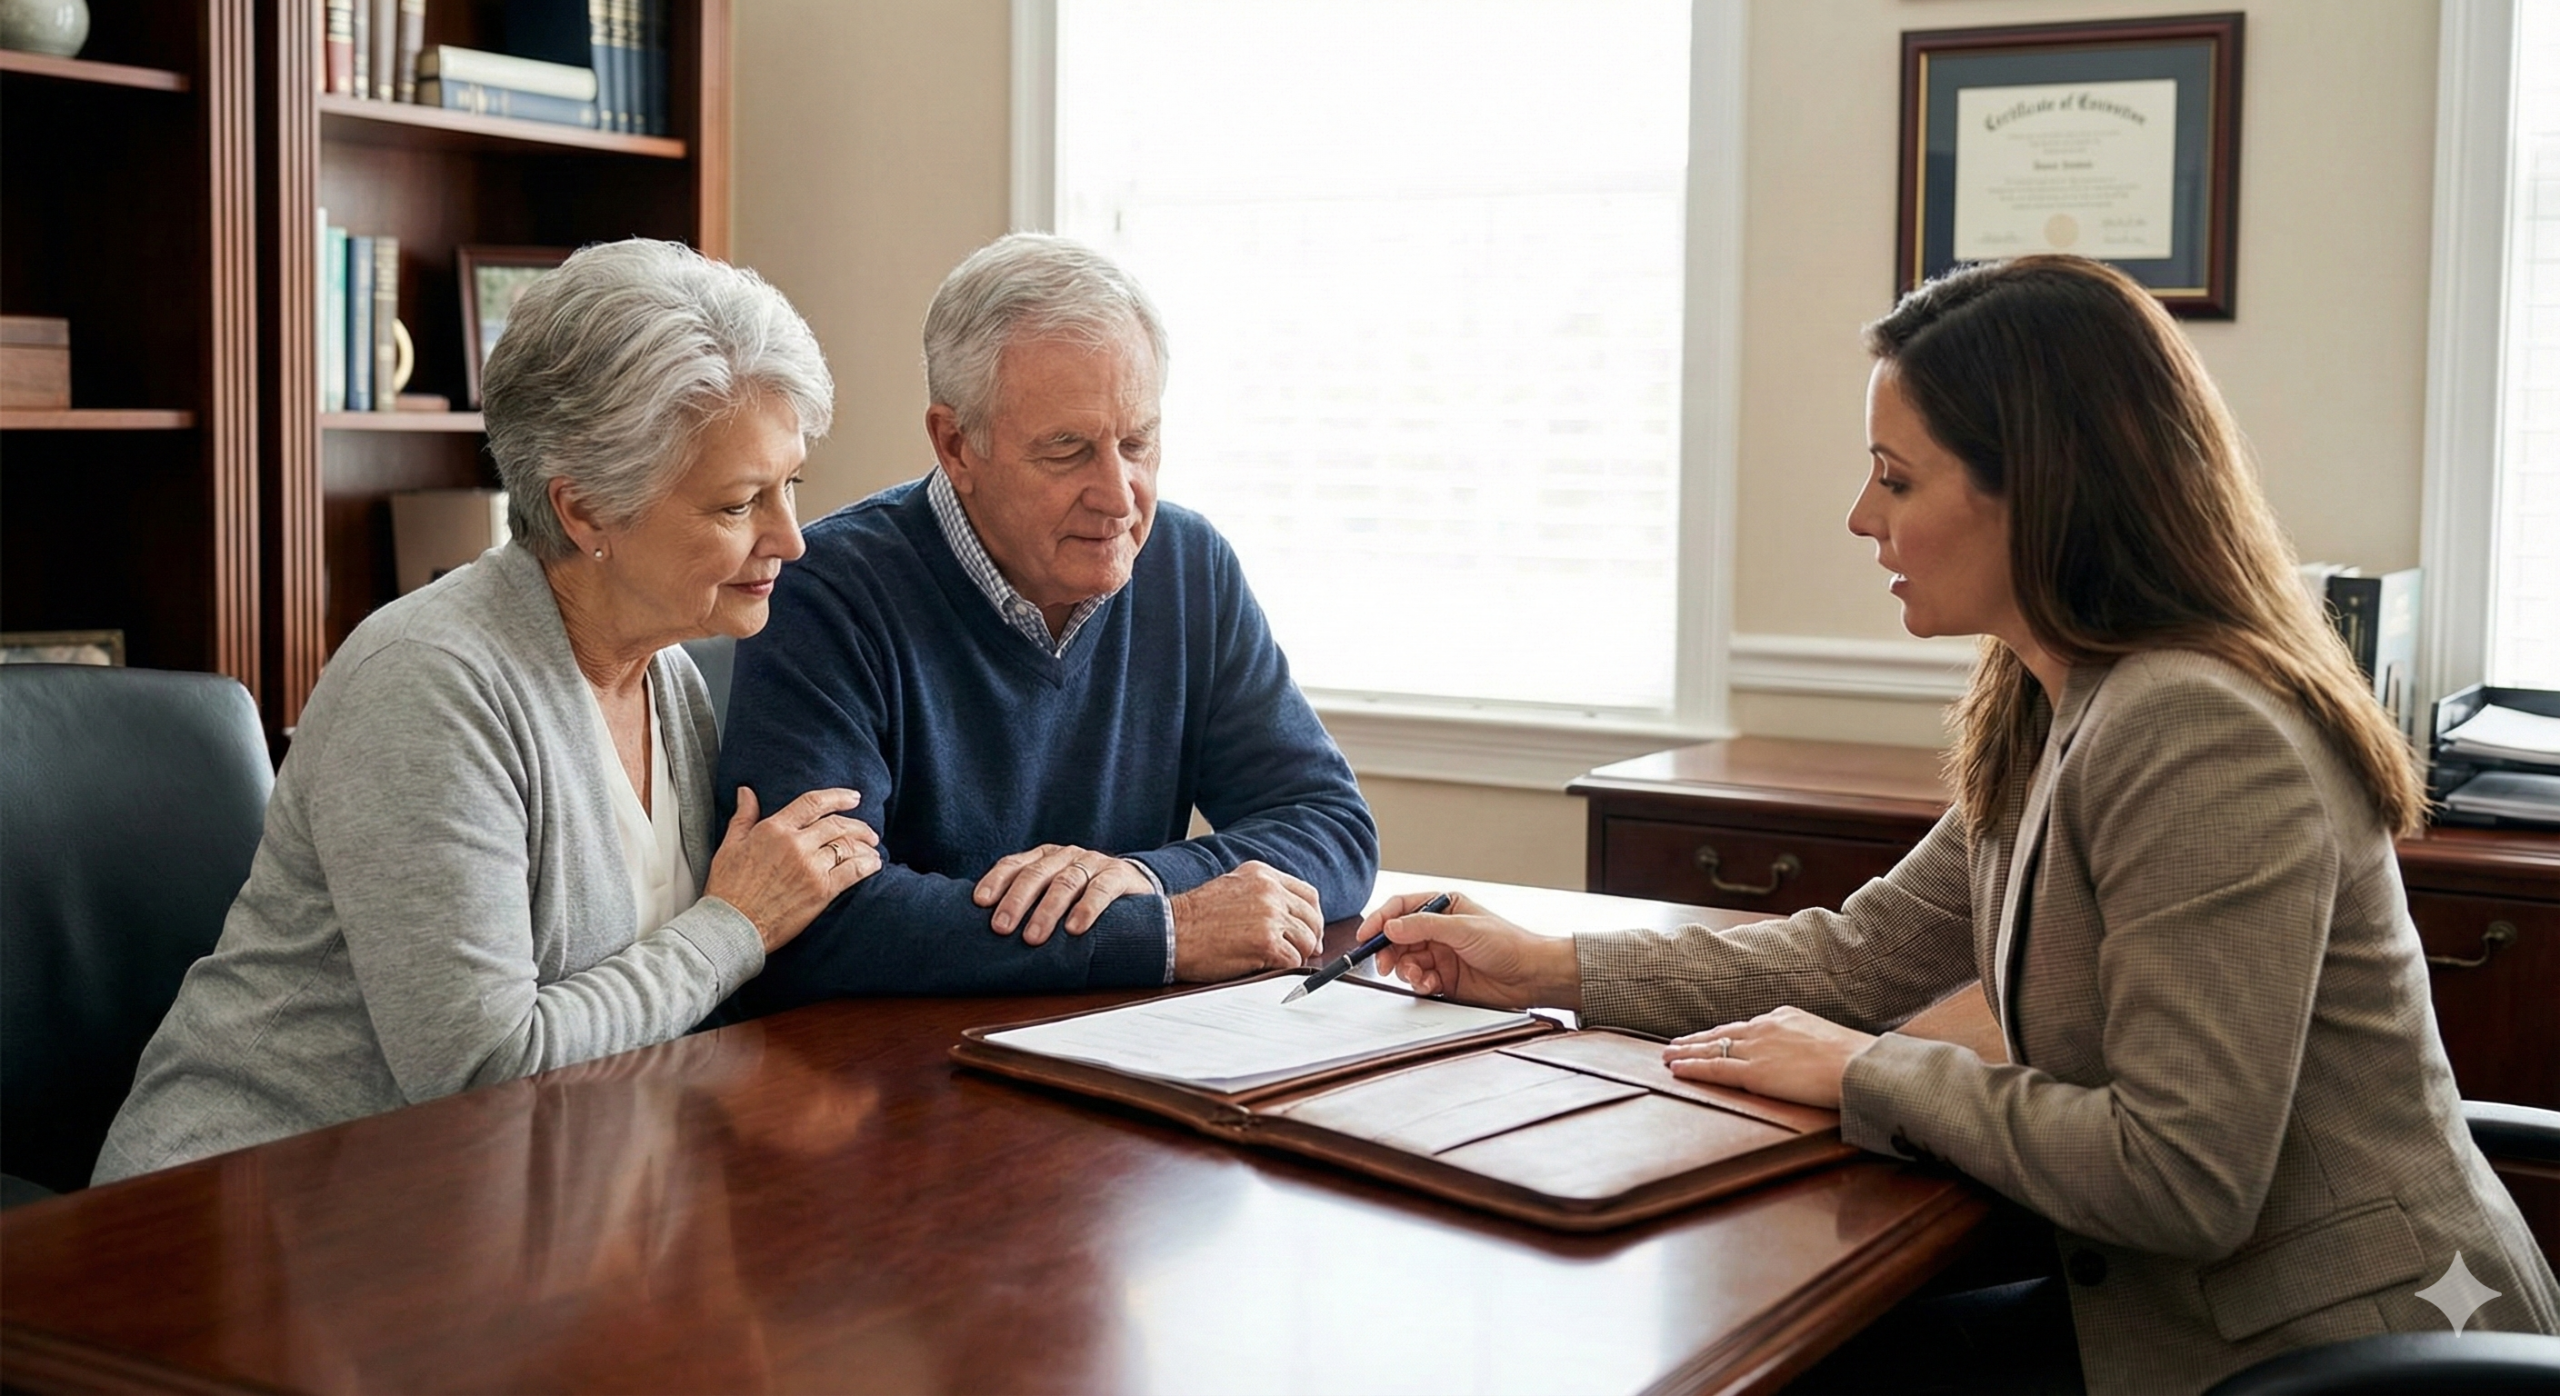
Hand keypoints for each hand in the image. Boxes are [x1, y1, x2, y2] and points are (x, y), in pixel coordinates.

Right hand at [703, 787, 878, 953]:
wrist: (733, 925)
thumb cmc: (728, 888)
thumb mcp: (730, 845)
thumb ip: (743, 816)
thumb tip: (746, 792)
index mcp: (774, 828)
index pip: (813, 803)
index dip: (838, 797)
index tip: (853, 798)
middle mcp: (796, 843)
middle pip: (837, 824)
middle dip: (858, 825)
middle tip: (868, 831)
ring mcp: (811, 866)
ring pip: (848, 846)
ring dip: (865, 845)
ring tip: (872, 848)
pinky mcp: (821, 890)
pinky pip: (853, 871)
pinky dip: (867, 865)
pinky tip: (873, 864)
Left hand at [973, 843, 1155, 945]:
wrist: (1138, 891)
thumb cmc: (1086, 898)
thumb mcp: (1056, 895)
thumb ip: (1031, 904)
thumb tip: (991, 931)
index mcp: (1045, 858)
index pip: (1014, 864)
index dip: (996, 881)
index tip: (980, 902)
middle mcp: (1066, 856)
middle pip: (1035, 874)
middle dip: (1016, 901)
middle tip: (1002, 928)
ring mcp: (1093, 863)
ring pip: (1065, 882)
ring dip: (1047, 911)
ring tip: (1034, 937)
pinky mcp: (1119, 875)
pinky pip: (1101, 889)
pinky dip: (1086, 909)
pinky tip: (1075, 929)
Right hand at [1168, 861, 1323, 981]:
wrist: (1169, 932)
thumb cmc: (1194, 917)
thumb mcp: (1232, 887)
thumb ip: (1262, 895)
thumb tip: (1293, 919)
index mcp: (1262, 874)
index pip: (1307, 894)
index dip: (1313, 916)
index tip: (1310, 930)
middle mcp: (1269, 891)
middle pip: (1312, 918)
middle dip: (1310, 938)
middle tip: (1304, 951)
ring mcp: (1269, 916)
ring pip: (1306, 940)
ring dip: (1296, 954)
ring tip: (1276, 960)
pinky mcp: (1267, 942)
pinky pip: (1293, 960)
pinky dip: (1286, 968)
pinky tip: (1268, 967)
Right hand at [1365, 891, 1579, 1009]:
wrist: (1531, 976)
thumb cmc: (1508, 944)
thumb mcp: (1463, 929)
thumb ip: (1424, 926)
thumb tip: (1390, 926)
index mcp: (1444, 907)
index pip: (1402, 908)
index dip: (1381, 920)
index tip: (1366, 935)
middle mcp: (1439, 930)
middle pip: (1398, 938)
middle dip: (1389, 951)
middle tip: (1385, 964)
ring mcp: (1441, 955)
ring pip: (1406, 961)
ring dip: (1406, 970)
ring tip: (1419, 976)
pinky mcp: (1445, 979)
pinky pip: (1419, 980)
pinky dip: (1419, 984)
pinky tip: (1430, 985)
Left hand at [1661, 1006, 1877, 1108]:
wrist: (1860, 1065)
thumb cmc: (1856, 1058)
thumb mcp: (1830, 1038)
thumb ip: (1811, 1042)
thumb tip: (1813, 1054)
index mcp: (1785, 1017)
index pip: (1746, 1026)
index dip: (1723, 1032)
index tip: (1709, 1036)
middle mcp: (1765, 1027)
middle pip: (1722, 1032)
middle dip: (1697, 1039)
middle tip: (1674, 1043)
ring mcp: (1757, 1049)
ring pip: (1712, 1048)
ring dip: (1686, 1052)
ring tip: (1667, 1055)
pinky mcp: (1754, 1072)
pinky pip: (1715, 1069)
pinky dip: (1692, 1068)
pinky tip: (1676, 1068)